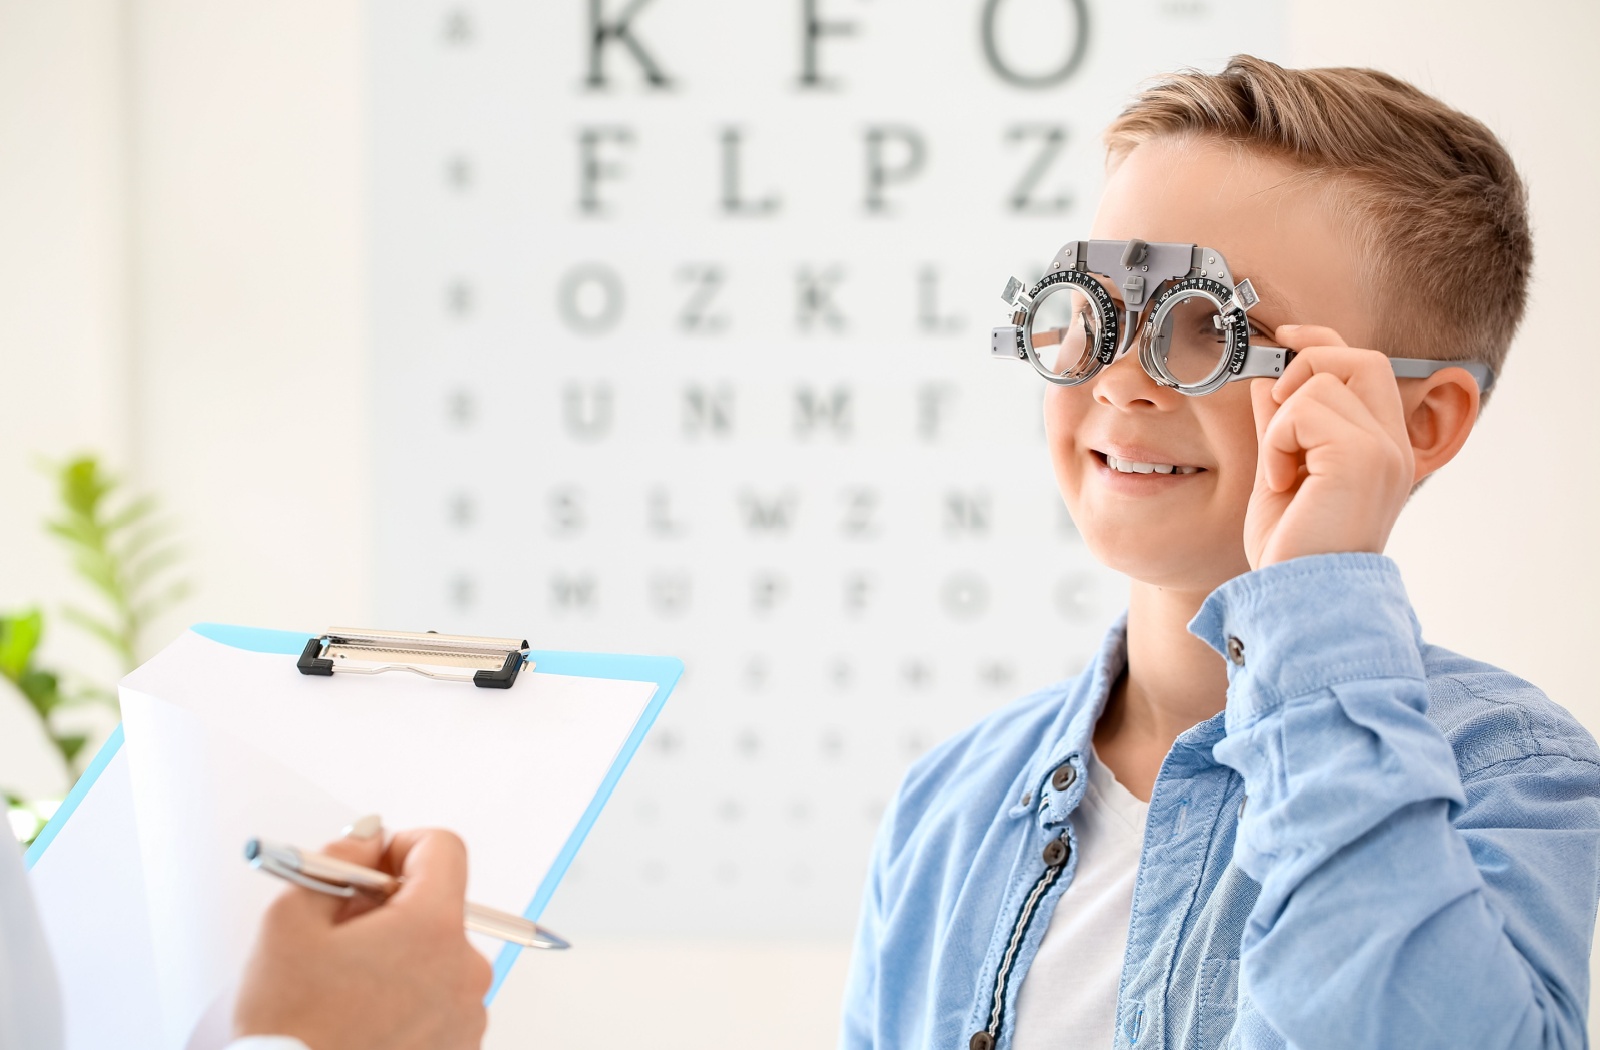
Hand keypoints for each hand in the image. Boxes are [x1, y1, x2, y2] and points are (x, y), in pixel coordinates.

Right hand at [232, 826, 492, 1049]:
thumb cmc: (288, 1027)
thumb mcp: (289, 922)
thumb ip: (336, 862)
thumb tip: (367, 841)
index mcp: (431, 928)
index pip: (444, 849)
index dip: (401, 848)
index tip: (370, 871)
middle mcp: (465, 969)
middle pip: (438, 908)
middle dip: (391, 911)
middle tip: (339, 940)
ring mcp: (467, 1016)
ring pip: (437, 958)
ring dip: (399, 960)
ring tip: (346, 993)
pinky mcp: (458, 1048)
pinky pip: (440, 1004)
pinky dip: (409, 1002)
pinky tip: (363, 1022)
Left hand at [1243, 325, 1415, 569]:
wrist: (1302, 599)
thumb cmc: (1293, 550)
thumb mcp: (1280, 474)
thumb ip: (1281, 426)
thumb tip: (1268, 378)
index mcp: (1381, 447)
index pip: (1363, 366)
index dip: (1324, 340)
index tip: (1285, 335)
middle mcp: (1394, 445)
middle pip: (1359, 357)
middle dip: (1307, 366)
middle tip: (1277, 419)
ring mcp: (1384, 450)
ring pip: (1322, 381)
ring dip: (1282, 423)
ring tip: (1282, 471)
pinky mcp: (1364, 457)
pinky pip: (1305, 409)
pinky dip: (1278, 441)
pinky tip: (1283, 481)